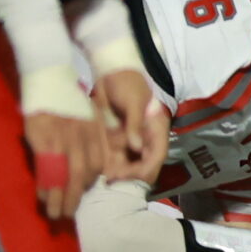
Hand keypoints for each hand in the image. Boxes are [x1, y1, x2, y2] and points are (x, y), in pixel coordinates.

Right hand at [21, 103, 104, 221]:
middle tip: (69, 214)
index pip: (96, 165)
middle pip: (83, 175)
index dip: (89, 182)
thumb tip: (80, 160)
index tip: (82, 194)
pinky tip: (43, 196)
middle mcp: (83, 140)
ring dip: (61, 198)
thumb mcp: (85, 117)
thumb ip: (85, 138)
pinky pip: (47, 169)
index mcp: (94, 134)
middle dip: (77, 197)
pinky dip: (46, 185)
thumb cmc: (66, 99)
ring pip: (66, 177)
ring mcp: (64, 141)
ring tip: (56, 214)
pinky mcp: (46, 141)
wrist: (50, 79)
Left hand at [95, 68, 164, 185]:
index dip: (145, 169)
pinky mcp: (115, 138)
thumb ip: (135, 125)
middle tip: (110, 180)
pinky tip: (94, 170)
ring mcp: (130, 139)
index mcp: (156, 129)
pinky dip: (106, 165)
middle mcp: (145, 138)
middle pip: (142, 164)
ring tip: (100, 178)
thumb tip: (137, 147)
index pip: (156, 156)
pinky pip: (112, 156)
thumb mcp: (133, 102)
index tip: (127, 176)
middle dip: (129, 175)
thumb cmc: (127, 84)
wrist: (110, 72)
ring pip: (127, 163)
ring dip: (116, 172)